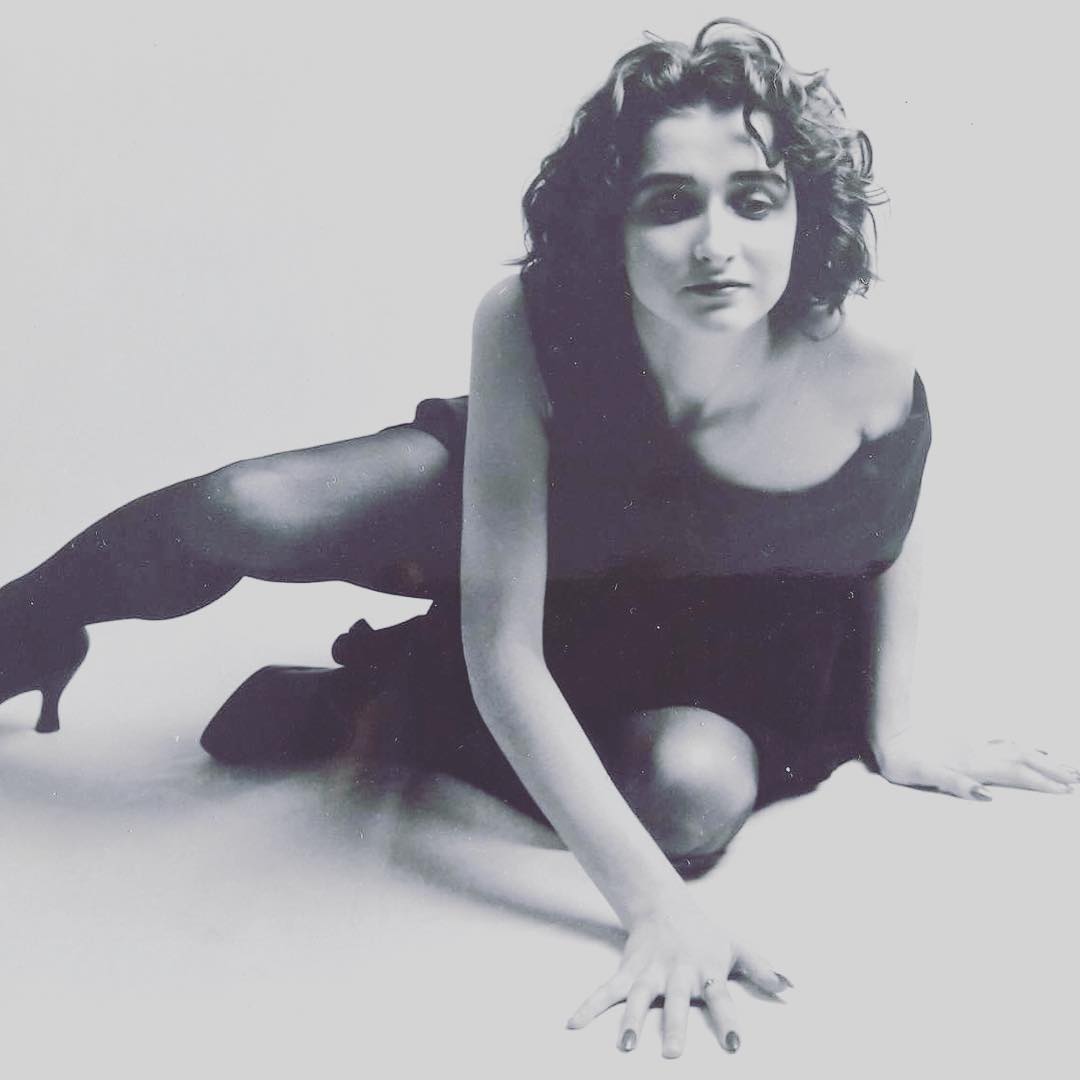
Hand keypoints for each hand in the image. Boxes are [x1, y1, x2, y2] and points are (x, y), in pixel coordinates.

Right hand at [566, 890, 790, 1057]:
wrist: (664, 904)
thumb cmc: (705, 934)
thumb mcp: (736, 947)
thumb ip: (761, 968)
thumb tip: (791, 988)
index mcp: (706, 970)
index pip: (721, 997)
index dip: (727, 1020)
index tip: (735, 1045)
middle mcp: (677, 973)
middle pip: (676, 1001)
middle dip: (674, 1026)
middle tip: (672, 1054)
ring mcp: (649, 972)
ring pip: (638, 998)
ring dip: (631, 1021)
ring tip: (625, 1046)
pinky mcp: (627, 971)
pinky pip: (606, 991)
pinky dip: (589, 1006)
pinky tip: (573, 1024)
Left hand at [873, 729, 1079, 799]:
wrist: (888, 735)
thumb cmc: (902, 760)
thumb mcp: (922, 776)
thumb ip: (954, 783)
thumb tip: (986, 796)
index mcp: (971, 762)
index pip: (1015, 773)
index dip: (1041, 783)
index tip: (1066, 791)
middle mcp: (977, 751)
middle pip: (1023, 758)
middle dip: (1052, 769)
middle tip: (1078, 777)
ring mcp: (973, 744)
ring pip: (1016, 749)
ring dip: (1042, 757)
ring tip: (1065, 765)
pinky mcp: (966, 741)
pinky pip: (1003, 743)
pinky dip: (1023, 747)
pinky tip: (1030, 748)